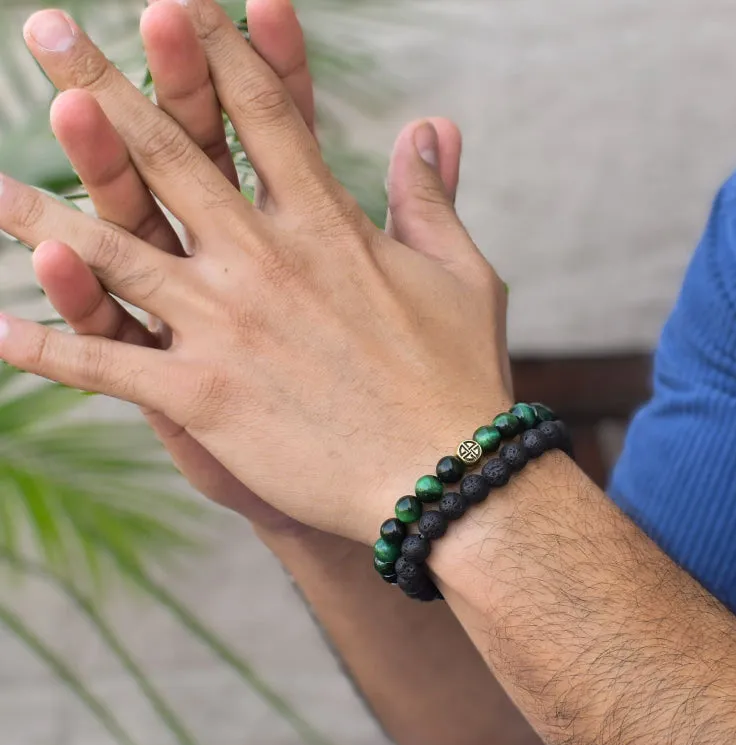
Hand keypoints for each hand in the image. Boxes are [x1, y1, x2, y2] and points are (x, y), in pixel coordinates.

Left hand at [32, 0, 469, 538]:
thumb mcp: (462, 277)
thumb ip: (433, 199)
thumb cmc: (463, 380)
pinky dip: (47, 349)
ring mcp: (226, 326)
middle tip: (48, 31)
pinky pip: (107, 365)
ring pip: (113, 251)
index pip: (262, 114)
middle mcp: (264, 260)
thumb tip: (431, 127)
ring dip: (40, 212)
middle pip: (168, 155)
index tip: (178, 1)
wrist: (446, 477)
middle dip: (104, 85)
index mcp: (328, 225)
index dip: (217, 49)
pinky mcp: (203, 396)